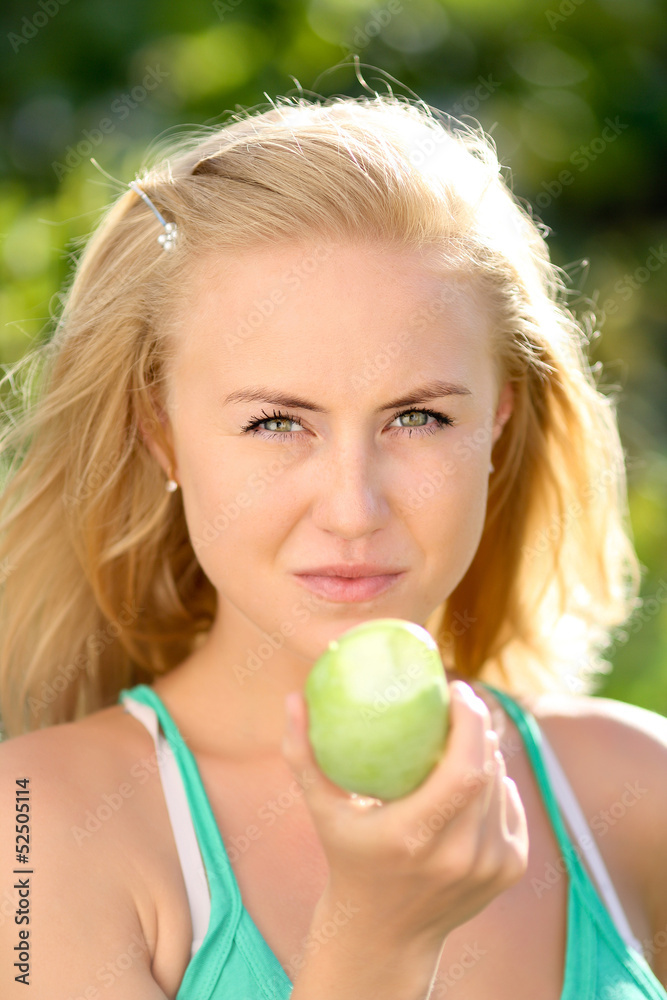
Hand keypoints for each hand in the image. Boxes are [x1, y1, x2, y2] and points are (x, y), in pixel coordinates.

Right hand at [281, 680, 528, 953]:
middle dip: (478, 725)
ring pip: (502, 784)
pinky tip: (473, 776)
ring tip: (462, 734)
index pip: (464, 770)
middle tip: (458, 701)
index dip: (469, 723)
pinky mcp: (508, 870)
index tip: (455, 690)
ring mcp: (490, 866)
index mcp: (414, 837)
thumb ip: (302, 755)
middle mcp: (459, 856)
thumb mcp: (322, 811)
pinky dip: (496, 782)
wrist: (384, 936)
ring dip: (487, 751)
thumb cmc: (348, 859)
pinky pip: (511, 805)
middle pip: (488, 770)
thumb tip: (292, 698)